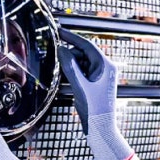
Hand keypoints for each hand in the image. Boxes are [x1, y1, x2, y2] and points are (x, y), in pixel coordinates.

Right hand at [57, 28, 133, 159]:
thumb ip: (70, 66)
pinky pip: (82, 72)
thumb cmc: (94, 109)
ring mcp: (100, 76)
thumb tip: (61, 49)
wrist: (101, 129)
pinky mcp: (96, 84)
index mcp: (105, 66)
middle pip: (83, 54)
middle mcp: (105, 69)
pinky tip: (65, 79)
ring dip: (70, 66)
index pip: (87, 45)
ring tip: (60, 73)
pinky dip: (73, 74)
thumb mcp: (79, 86)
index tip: (59, 30)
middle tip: (54, 57)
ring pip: (81, 63)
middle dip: (69, 55)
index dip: (72, 37)